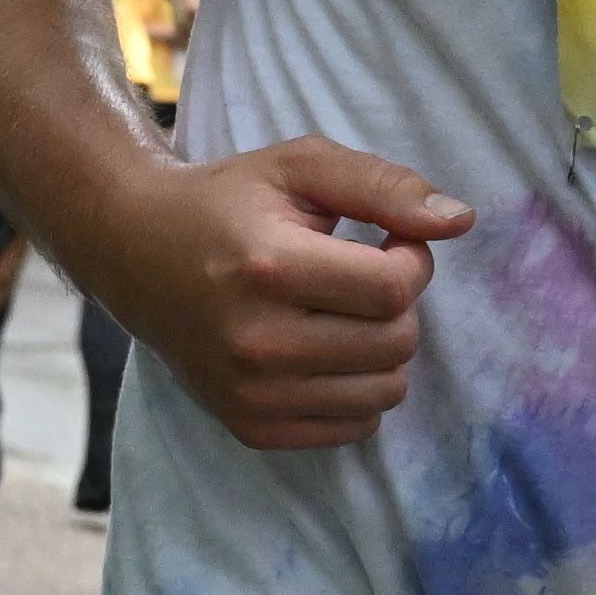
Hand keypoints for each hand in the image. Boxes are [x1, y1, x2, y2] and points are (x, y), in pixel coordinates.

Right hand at [94, 136, 462, 449]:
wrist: (135, 251)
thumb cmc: (228, 203)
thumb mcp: (301, 167)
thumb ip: (384, 185)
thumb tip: (460, 221)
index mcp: (269, 267)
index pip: (393, 289)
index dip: (411, 260)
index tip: (386, 242)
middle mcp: (257, 341)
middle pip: (396, 342)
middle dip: (398, 304)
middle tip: (360, 275)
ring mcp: (251, 393)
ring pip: (385, 392)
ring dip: (383, 349)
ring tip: (344, 313)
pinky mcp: (250, 427)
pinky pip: (354, 427)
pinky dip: (357, 390)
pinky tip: (325, 350)